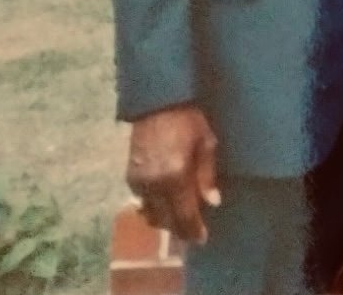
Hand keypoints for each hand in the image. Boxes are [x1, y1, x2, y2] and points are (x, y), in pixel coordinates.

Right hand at [125, 104, 218, 243]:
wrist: (157, 104)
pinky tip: (166, 203)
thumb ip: (207, 177)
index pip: (184, 215)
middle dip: (179, 229)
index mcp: (175, 177)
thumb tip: (212, 203)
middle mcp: (153, 184)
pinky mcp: (130, 177)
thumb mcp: (206, 144)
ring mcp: (139, 182)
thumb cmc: (189, 120)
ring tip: (181, 218)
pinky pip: (142, 202)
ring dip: (165, 220)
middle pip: (165, 220)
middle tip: (193, 232)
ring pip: (151, 215)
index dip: (193, 230)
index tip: (202, 239)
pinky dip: (154, 208)